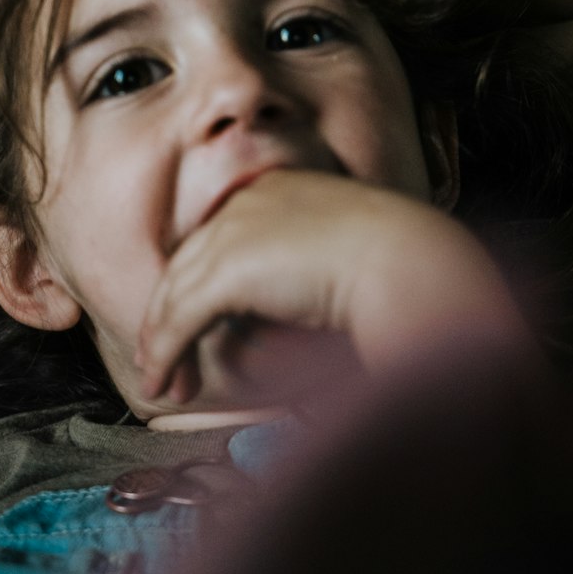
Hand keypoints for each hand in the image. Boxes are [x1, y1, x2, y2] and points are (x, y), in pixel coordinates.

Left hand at [136, 170, 532, 411]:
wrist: (409, 262)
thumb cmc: (397, 265)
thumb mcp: (340, 255)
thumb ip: (304, 270)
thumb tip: (288, 311)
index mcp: (278, 189)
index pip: (221, 239)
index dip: (200, 284)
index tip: (193, 322)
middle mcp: (249, 202)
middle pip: (189, 264)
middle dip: (170, 319)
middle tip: (166, 364)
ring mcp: (235, 231)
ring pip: (176, 293)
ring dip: (163, 345)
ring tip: (164, 384)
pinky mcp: (227, 270)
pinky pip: (180, 320)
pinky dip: (167, 355)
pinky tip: (165, 382)